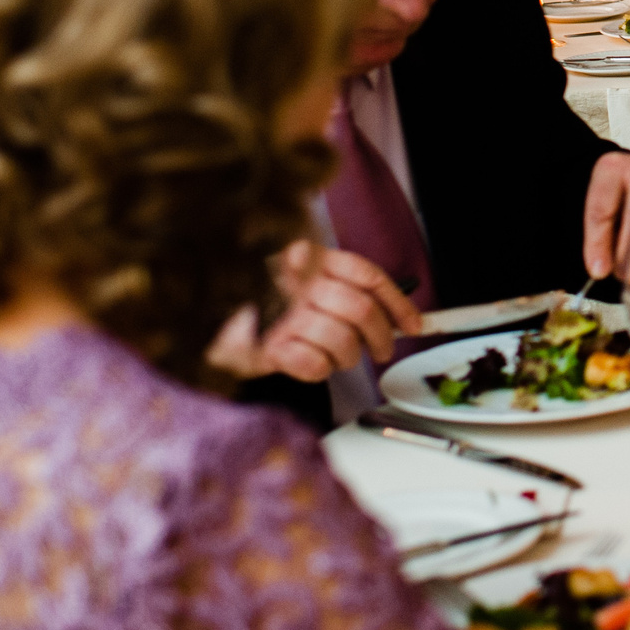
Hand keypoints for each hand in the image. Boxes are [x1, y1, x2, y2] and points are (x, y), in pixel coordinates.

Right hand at [205, 241, 419, 381]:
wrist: (214, 329)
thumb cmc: (270, 308)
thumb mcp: (310, 286)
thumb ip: (350, 291)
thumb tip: (402, 317)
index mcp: (312, 259)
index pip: (368, 276)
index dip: (398, 303)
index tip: (415, 325)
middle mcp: (296, 280)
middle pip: (361, 309)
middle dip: (380, 337)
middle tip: (381, 350)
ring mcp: (280, 313)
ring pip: (342, 339)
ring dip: (348, 356)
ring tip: (338, 358)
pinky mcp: (266, 346)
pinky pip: (314, 364)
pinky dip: (320, 369)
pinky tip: (310, 361)